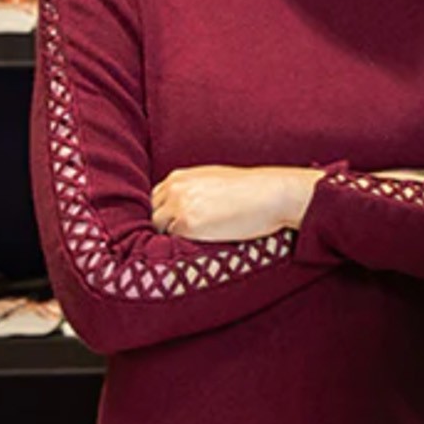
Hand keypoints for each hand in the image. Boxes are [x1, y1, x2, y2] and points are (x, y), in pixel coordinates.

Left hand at [150, 165, 321, 240]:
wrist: (271, 194)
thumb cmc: (251, 189)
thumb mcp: (215, 180)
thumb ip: (192, 191)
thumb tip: (182, 210)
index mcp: (179, 177)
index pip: (155, 200)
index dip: (163, 214)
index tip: (173, 226)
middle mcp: (174, 189)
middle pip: (152, 214)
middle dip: (163, 226)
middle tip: (178, 240)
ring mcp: (179, 206)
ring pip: (158, 229)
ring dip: (170, 238)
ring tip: (187, 245)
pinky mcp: (187, 225)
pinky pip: (171, 241)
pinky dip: (179, 246)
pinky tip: (195, 246)